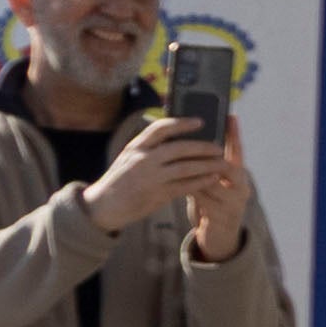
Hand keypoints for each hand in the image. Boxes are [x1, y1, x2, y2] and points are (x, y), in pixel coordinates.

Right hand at [81, 113, 226, 235]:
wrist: (103, 205)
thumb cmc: (121, 179)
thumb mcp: (130, 157)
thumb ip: (149, 148)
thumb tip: (178, 139)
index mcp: (136, 146)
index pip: (161, 128)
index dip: (182, 123)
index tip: (200, 121)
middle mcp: (142, 159)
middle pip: (179, 148)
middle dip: (202, 147)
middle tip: (219, 147)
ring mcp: (150, 177)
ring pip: (185, 167)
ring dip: (207, 165)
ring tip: (222, 163)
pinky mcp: (156, 194)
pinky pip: (185, 186)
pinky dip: (201, 181)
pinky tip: (212, 178)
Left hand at [177, 118, 253, 260]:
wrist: (218, 236)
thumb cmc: (211, 203)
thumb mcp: (210, 181)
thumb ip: (204, 165)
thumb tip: (188, 139)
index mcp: (239, 176)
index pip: (238, 150)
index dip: (235, 133)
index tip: (231, 115)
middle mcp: (242, 187)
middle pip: (228, 165)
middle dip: (207, 156)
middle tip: (190, 144)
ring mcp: (234, 203)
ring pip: (211, 181)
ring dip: (193, 173)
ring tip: (176, 165)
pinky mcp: (223, 217)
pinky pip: (203, 198)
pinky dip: (188, 190)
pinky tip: (175, 185)